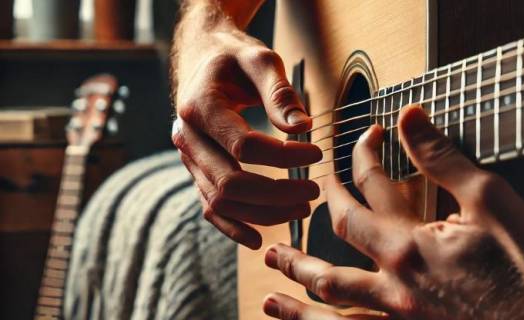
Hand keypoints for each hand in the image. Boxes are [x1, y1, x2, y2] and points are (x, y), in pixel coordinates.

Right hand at [171, 4, 321, 248]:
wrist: (203, 58)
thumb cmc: (234, 57)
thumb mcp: (260, 59)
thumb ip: (280, 92)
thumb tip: (302, 129)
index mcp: (200, 106)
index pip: (244, 146)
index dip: (285, 158)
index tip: (317, 155)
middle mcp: (186, 137)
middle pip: (231, 183)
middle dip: (277, 195)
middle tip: (313, 193)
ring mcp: (188, 158)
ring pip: (221, 201)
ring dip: (262, 213)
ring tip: (301, 209)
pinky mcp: (195, 170)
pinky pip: (209, 206)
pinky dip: (233, 226)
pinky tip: (259, 239)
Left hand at [262, 106, 523, 318]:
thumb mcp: (491, 202)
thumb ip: (442, 160)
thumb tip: (408, 119)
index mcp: (408, 243)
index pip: (365, 192)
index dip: (358, 159)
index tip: (364, 137)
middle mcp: (391, 280)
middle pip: (335, 237)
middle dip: (316, 206)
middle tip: (297, 192)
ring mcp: (395, 313)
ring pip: (330, 293)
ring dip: (298, 273)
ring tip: (271, 265)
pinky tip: (304, 318)